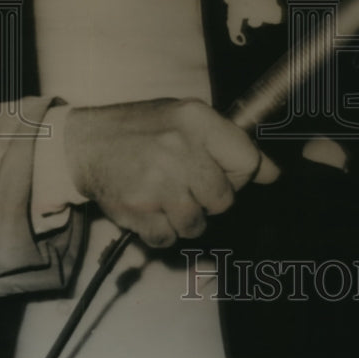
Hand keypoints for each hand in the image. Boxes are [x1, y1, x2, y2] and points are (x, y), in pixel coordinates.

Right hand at [64, 98, 278, 246]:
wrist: (84, 144)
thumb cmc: (143, 130)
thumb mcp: (188, 118)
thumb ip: (230, 142)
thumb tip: (274, 173)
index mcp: (197, 120)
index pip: (248, 161)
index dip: (240, 175)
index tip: (225, 175)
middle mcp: (180, 149)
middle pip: (224, 199)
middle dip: (210, 199)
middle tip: (189, 186)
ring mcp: (158, 182)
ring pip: (197, 224)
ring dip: (185, 217)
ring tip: (168, 196)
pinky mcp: (138, 210)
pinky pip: (168, 239)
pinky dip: (162, 231)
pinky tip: (151, 209)